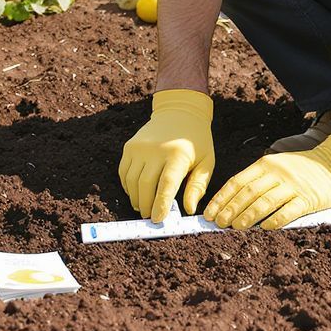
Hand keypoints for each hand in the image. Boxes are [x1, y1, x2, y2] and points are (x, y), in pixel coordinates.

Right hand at [118, 89, 214, 221]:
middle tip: (151, 218)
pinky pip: (124, 172)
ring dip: (136, 199)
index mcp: (177, 154)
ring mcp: (140, 147)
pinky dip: (128, 187)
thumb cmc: (196, 141)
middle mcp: (155, 150)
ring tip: (144, 207)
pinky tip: (137, 192)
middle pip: (146, 185)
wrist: (179, 110)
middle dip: (147, 206)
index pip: (166, 184)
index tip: (158, 220)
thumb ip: (198, 187)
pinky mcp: (130, 146)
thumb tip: (189, 210)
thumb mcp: (206, 162)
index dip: (160, 204)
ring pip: (132, 181)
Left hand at [203, 135, 330, 230]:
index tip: (210, 213)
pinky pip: (289, 210)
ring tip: (236, 228)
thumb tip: (232, 202)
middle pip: (247, 192)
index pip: (237, 182)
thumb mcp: (276, 165)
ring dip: (247, 216)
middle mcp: (277, 173)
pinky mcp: (309, 198)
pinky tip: (264, 228)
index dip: (221, 199)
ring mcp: (293, 185)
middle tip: (219, 223)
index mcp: (265, 164)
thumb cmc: (300, 167)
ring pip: (265, 201)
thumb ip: (258, 179)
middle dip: (230, 209)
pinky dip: (275, 219)